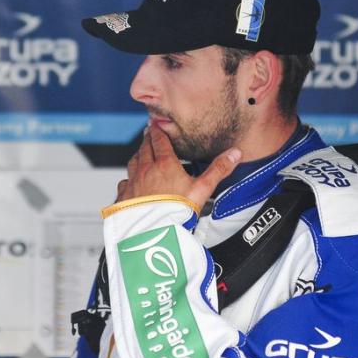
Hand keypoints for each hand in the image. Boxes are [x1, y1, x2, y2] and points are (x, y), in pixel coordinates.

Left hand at [116, 124, 241, 210]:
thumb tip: (234, 153)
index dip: (157, 131)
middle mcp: (145, 170)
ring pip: (133, 162)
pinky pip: (124, 182)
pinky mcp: (123, 197)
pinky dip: (128, 179)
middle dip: (147, 140)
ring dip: (137, 156)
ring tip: (141, 154)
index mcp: (164, 164)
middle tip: (148, 134)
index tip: (155, 124)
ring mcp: (132, 183)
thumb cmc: (178, 212)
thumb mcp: (203, 189)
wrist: (154, 232)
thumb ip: (218, 169)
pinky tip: (131, 182)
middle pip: (144, 149)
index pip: (159, 141)